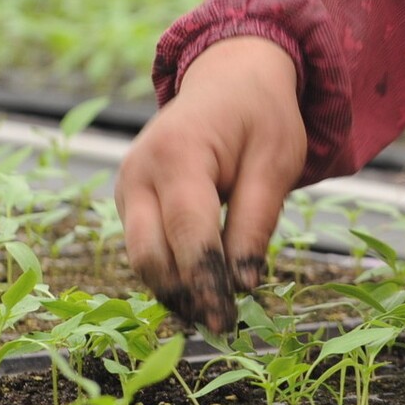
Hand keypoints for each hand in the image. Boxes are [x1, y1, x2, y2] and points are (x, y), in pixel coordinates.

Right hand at [115, 37, 306, 331]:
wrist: (230, 79)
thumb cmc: (260, 117)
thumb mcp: (276, 163)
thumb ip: (257, 222)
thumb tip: (242, 284)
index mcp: (178, 155)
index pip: (187, 233)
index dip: (206, 282)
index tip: (227, 321)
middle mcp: (139, 172)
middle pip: (149, 254)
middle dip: (184, 295)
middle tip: (223, 325)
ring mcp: (127, 187)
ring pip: (143, 258)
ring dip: (176, 290)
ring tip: (216, 313)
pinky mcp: (131, 201)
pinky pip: (146, 247)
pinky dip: (172, 272)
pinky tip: (203, 289)